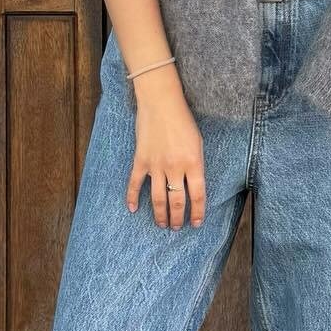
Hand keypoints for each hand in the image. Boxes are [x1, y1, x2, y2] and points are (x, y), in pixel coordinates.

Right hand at [125, 68, 205, 229]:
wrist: (161, 103)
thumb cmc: (183, 120)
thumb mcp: (198, 143)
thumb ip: (195, 164)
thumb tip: (192, 185)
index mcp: (194, 163)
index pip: (197, 196)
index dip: (197, 213)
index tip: (196, 223)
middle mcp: (175, 168)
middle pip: (177, 201)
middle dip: (177, 218)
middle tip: (177, 227)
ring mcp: (156, 165)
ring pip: (158, 198)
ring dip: (160, 215)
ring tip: (161, 225)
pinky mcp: (141, 160)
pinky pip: (135, 184)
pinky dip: (133, 197)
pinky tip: (132, 209)